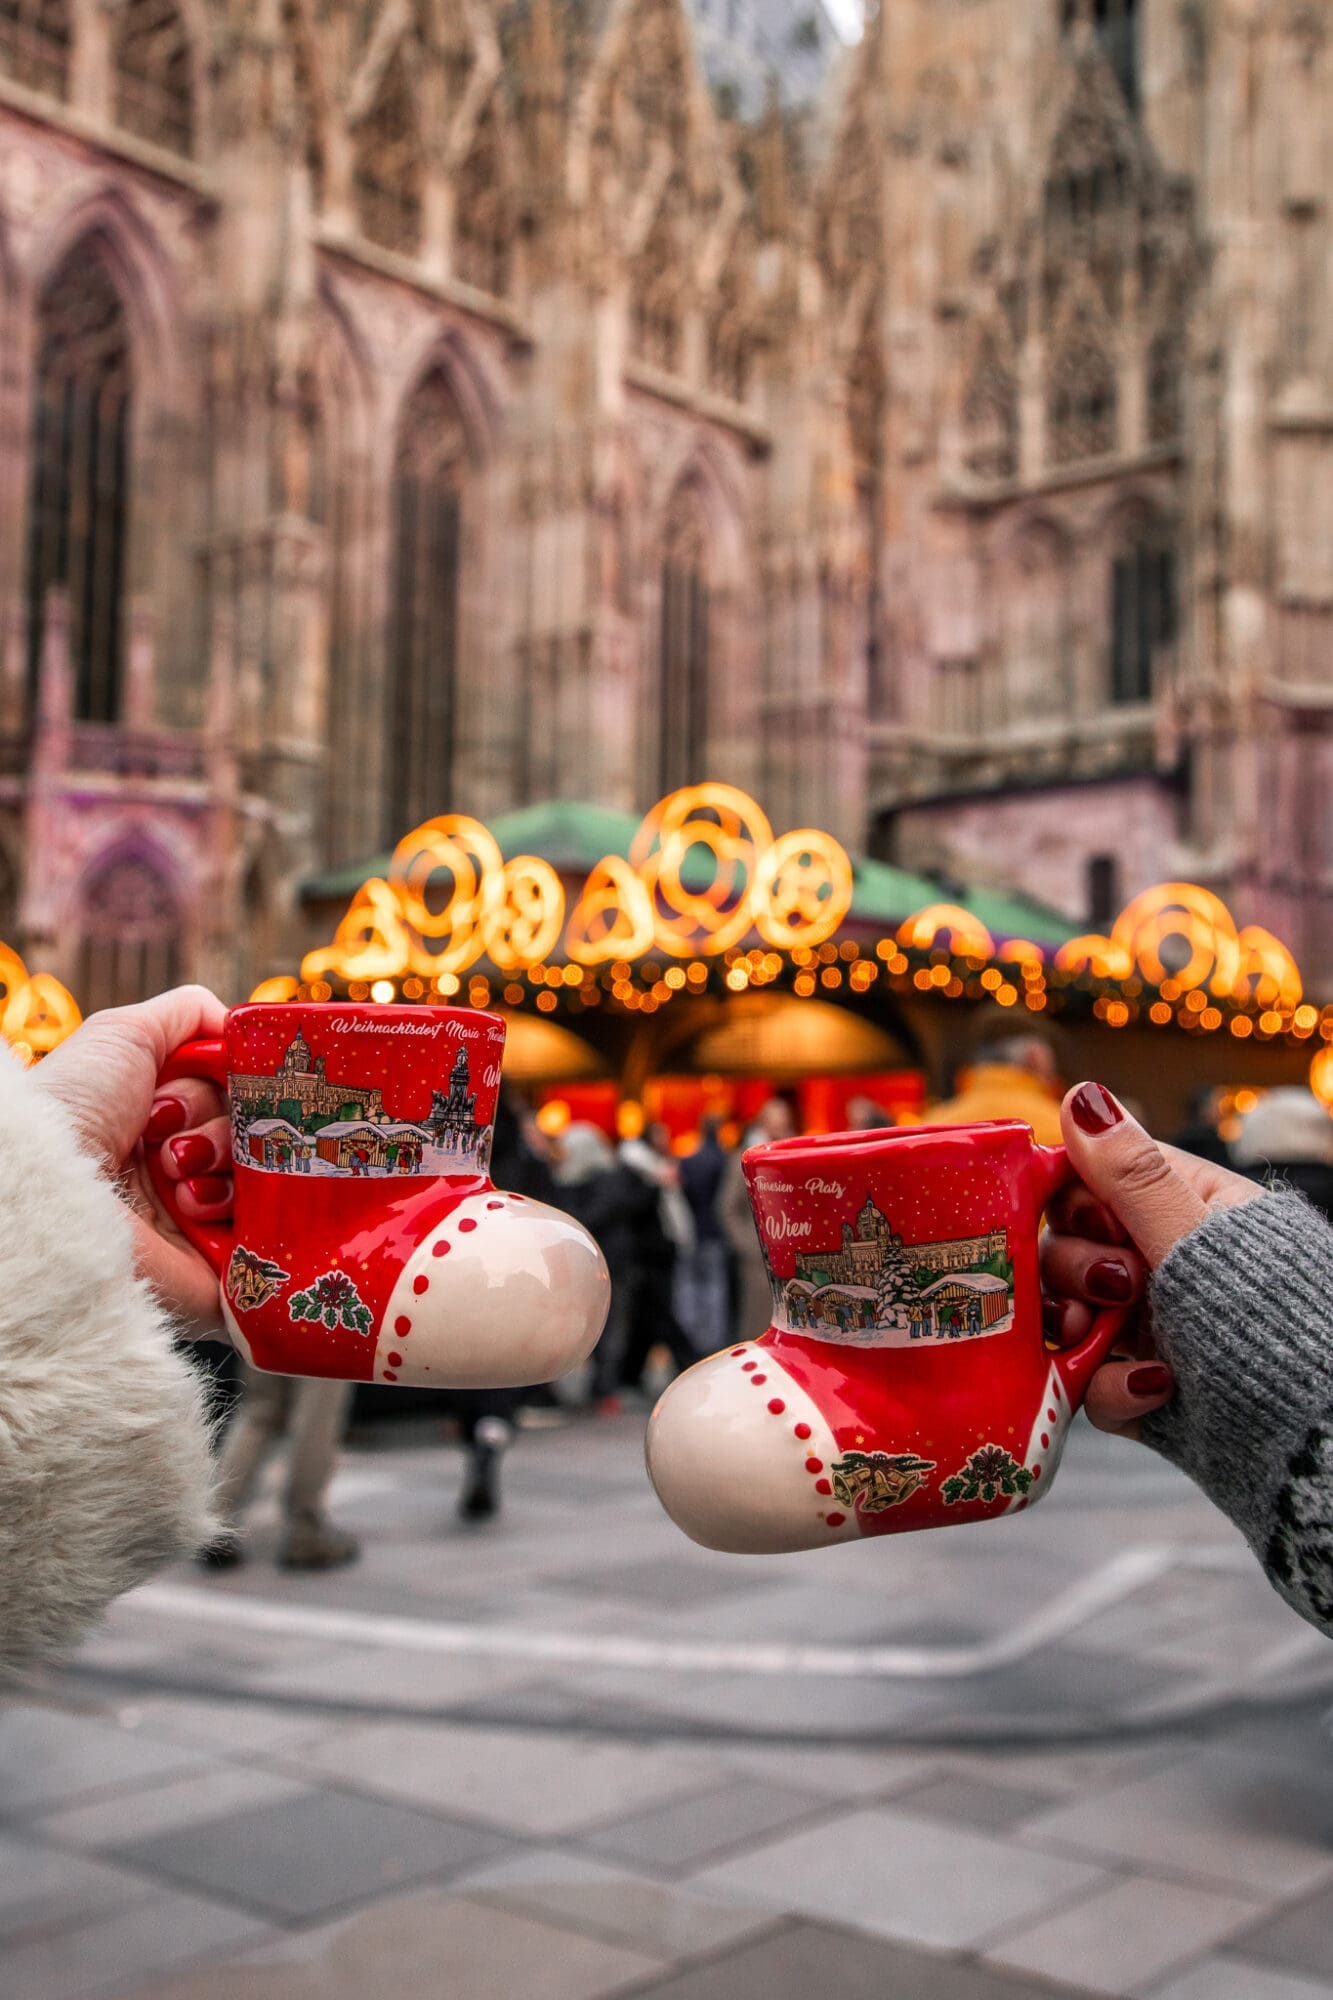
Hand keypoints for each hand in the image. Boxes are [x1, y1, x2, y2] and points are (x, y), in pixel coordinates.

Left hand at [34, 986, 232, 1335]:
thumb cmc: (77, 1108)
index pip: (237, 1090)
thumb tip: (241, 1026)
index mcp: (165, 1118)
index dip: (232, 1082)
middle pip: (255, 1130)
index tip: (209, 1078)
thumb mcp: (124, 1033)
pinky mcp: (219, 1262)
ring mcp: (202, 1216)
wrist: (53, 1191)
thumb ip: (191, 1015)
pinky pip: (268, 1229)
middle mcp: (184, 1165)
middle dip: (221, 1124)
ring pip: (265, 1175)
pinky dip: (234, 1208)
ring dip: (222, 1164)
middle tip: (172, 1135)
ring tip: (176, 1176)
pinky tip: (193, 1205)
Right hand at [1041, 1081, 1263, 1438]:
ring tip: (1103, 1341)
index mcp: (1181, 1208)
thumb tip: (1082, 1093)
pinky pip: (1088, 1379)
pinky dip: (1110, 1387)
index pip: (1089, 1183)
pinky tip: (1153, 1389)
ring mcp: (1148, 1327)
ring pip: (1069, 1317)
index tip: (1087, 1223)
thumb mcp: (1194, 1243)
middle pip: (1065, 1250)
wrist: (1317, 1436)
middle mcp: (1159, 1263)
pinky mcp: (1140, 1386)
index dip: (1069, 1203)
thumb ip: (1130, 1178)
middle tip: (1110, 1293)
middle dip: (1075, 1271)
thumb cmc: (1272, 1323)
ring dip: (1078, 1331)